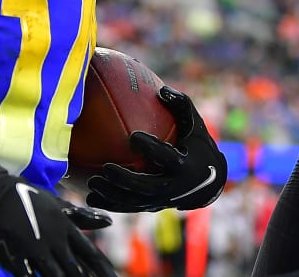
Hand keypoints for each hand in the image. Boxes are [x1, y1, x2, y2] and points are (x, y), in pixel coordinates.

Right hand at [0, 158, 114, 275]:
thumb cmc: (28, 197)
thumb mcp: (57, 204)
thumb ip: (82, 216)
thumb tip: (108, 221)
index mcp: (65, 227)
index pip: (90, 253)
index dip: (103, 268)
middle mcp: (54, 240)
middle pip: (76, 269)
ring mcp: (36, 250)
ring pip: (56, 275)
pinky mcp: (17, 257)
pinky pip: (30, 276)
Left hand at [86, 86, 226, 211]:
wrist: (208, 182)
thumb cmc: (197, 145)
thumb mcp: (195, 124)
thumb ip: (181, 105)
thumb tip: (162, 89)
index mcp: (185, 166)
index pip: (167, 157)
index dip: (152, 148)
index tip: (133, 136)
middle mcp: (174, 187)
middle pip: (147, 186)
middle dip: (125, 179)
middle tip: (105, 168)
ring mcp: (162, 200)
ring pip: (135, 201)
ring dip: (112, 194)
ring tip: (91, 183)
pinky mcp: (152, 207)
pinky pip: (130, 207)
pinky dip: (110, 204)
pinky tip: (89, 198)